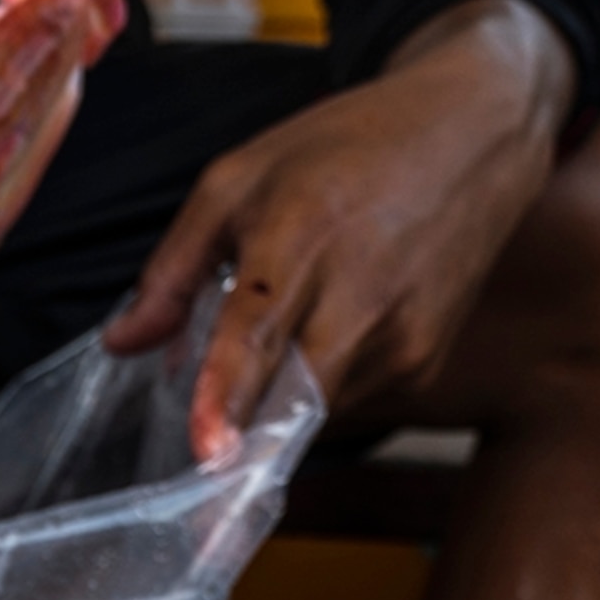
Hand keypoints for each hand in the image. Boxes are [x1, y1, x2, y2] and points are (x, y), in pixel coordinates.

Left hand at [105, 0, 574, 458]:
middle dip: (241, 436)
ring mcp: (403, 337)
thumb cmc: (348, 148)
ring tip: (284, 329)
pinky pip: (346, 400)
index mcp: (302, 236)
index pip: (258, 334)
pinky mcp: (424, 362)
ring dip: (273, 399)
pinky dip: (314, 385)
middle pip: (289, 400)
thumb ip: (174, 268)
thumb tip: (122, 343)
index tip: (208, 453)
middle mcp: (362, 296)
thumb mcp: (238, 180)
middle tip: (201, 466)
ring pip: (310, 410)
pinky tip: (324, 329)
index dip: (228, 397)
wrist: (477, 132)